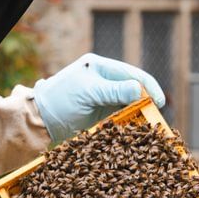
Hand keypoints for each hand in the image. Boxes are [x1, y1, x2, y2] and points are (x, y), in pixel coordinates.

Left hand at [33, 54, 165, 141]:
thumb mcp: (88, 94)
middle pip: (133, 89)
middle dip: (146, 102)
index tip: (159, 101)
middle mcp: (104, 80)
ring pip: (129, 104)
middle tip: (156, 117)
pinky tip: (136, 131)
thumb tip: (140, 89)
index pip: (132, 73)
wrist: (40, 120)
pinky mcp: (101, 113)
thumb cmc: (60, 100)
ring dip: (139, 114)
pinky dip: (129, 123)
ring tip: (148, 126)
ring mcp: (103, 97)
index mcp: (100, 66)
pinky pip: (121, 116)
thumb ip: (114, 91)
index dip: (149, 86)